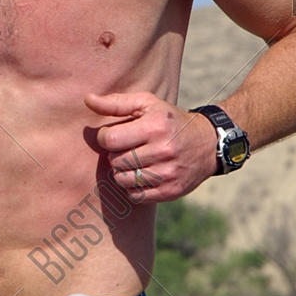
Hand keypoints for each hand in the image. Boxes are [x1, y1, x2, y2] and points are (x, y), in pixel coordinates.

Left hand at [83, 89, 217, 201]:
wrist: (208, 144)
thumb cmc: (169, 120)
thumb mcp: (147, 104)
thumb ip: (116, 103)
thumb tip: (87, 99)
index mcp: (155, 126)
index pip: (110, 140)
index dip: (105, 138)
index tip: (114, 135)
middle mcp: (163, 150)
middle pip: (115, 161)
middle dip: (116, 155)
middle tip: (127, 149)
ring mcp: (168, 173)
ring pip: (123, 180)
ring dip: (122, 172)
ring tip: (133, 162)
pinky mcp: (171, 191)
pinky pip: (136, 196)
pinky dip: (133, 188)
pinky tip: (142, 175)